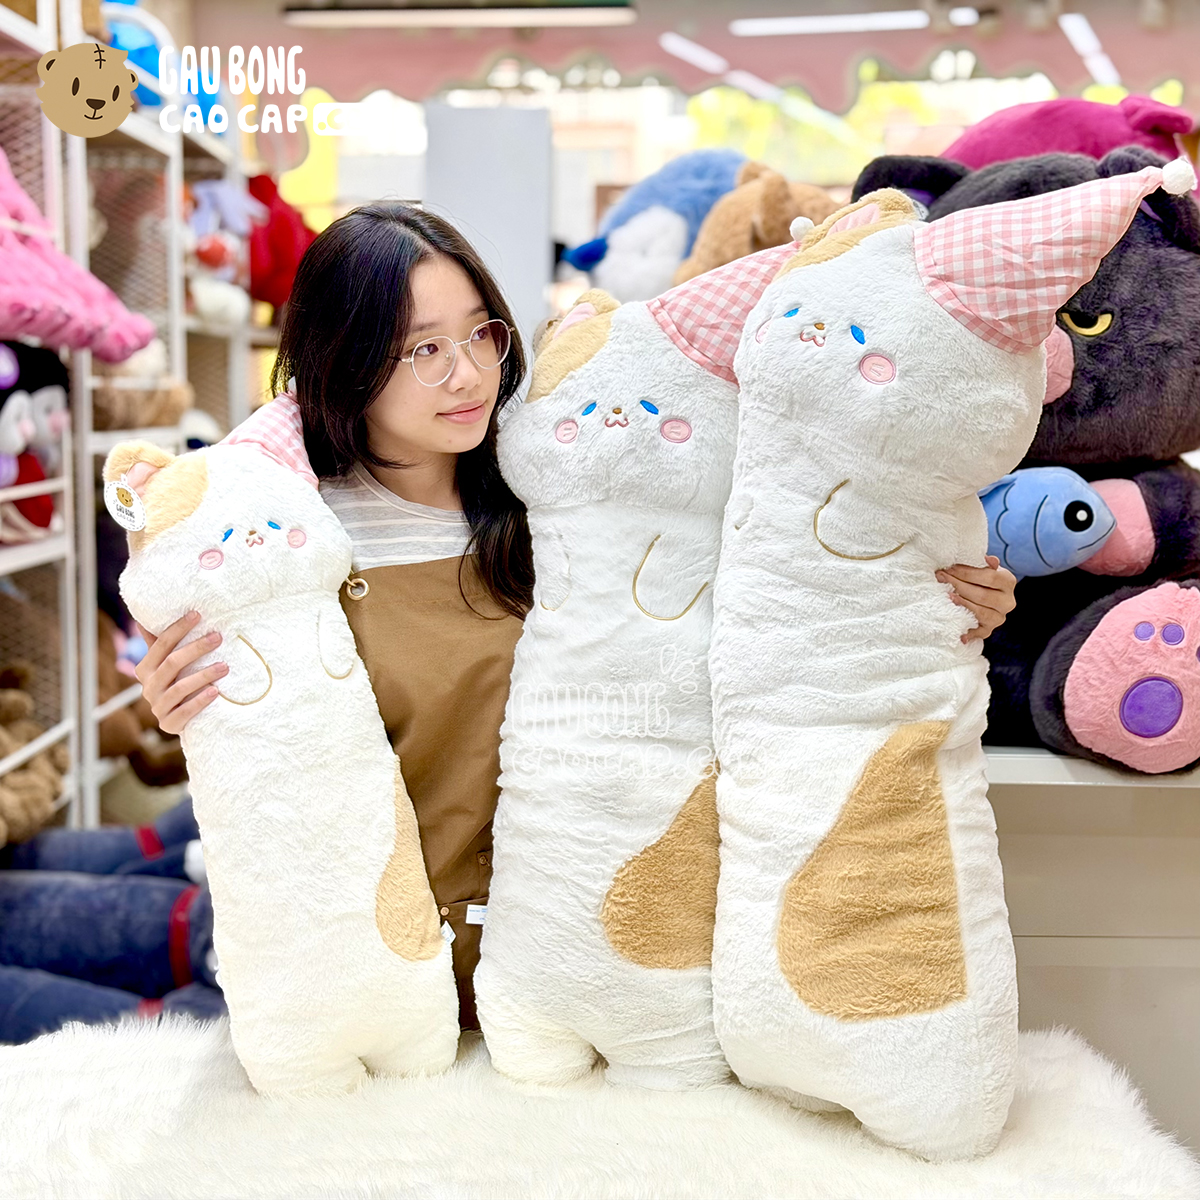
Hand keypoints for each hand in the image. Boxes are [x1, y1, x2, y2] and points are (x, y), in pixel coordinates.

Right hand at [134, 612, 226, 734]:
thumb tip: (144, 618)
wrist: (179, 720)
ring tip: (225, 666)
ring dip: (204, 675)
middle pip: (172, 664)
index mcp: (145, 669)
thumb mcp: (166, 664)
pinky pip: (184, 712)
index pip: (161, 645)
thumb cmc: (176, 683)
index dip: (178, 629)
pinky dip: (199, 701)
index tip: (197, 614)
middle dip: (196, 648)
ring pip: (179, 688)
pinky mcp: (168, 724)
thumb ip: (159, 645)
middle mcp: (148, 687)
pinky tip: (216, 691)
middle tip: (218, 637)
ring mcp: (157, 707)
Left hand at [936, 556, 1016, 643]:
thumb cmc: (979, 578)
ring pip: (981, 613)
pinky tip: (960, 632)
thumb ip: (983, 564)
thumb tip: (990, 560)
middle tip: (941, 578)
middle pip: (983, 595)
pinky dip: (969, 633)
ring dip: (962, 604)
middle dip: (959, 585)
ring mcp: (999, 617)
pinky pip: (979, 632)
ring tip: (947, 596)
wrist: (982, 594)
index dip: (968, 572)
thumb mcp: (983, 567)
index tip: (950, 568)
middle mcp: (1008, 602)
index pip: (990, 577)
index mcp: (1008, 582)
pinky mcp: (989, 629)